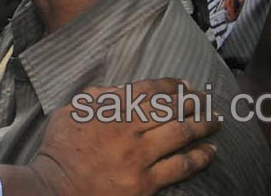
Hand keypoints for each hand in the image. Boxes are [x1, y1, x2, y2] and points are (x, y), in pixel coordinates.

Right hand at [21, 79, 218, 195]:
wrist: (54, 187)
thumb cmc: (59, 150)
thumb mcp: (70, 112)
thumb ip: (95, 99)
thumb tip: (116, 91)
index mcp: (111, 109)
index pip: (149, 90)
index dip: (172, 86)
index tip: (185, 84)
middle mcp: (128, 128)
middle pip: (171, 109)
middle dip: (193, 101)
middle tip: (206, 99)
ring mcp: (139, 155)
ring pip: (181, 134)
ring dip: (203, 124)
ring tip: (215, 120)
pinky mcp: (145, 182)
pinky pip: (180, 166)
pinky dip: (199, 157)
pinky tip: (211, 151)